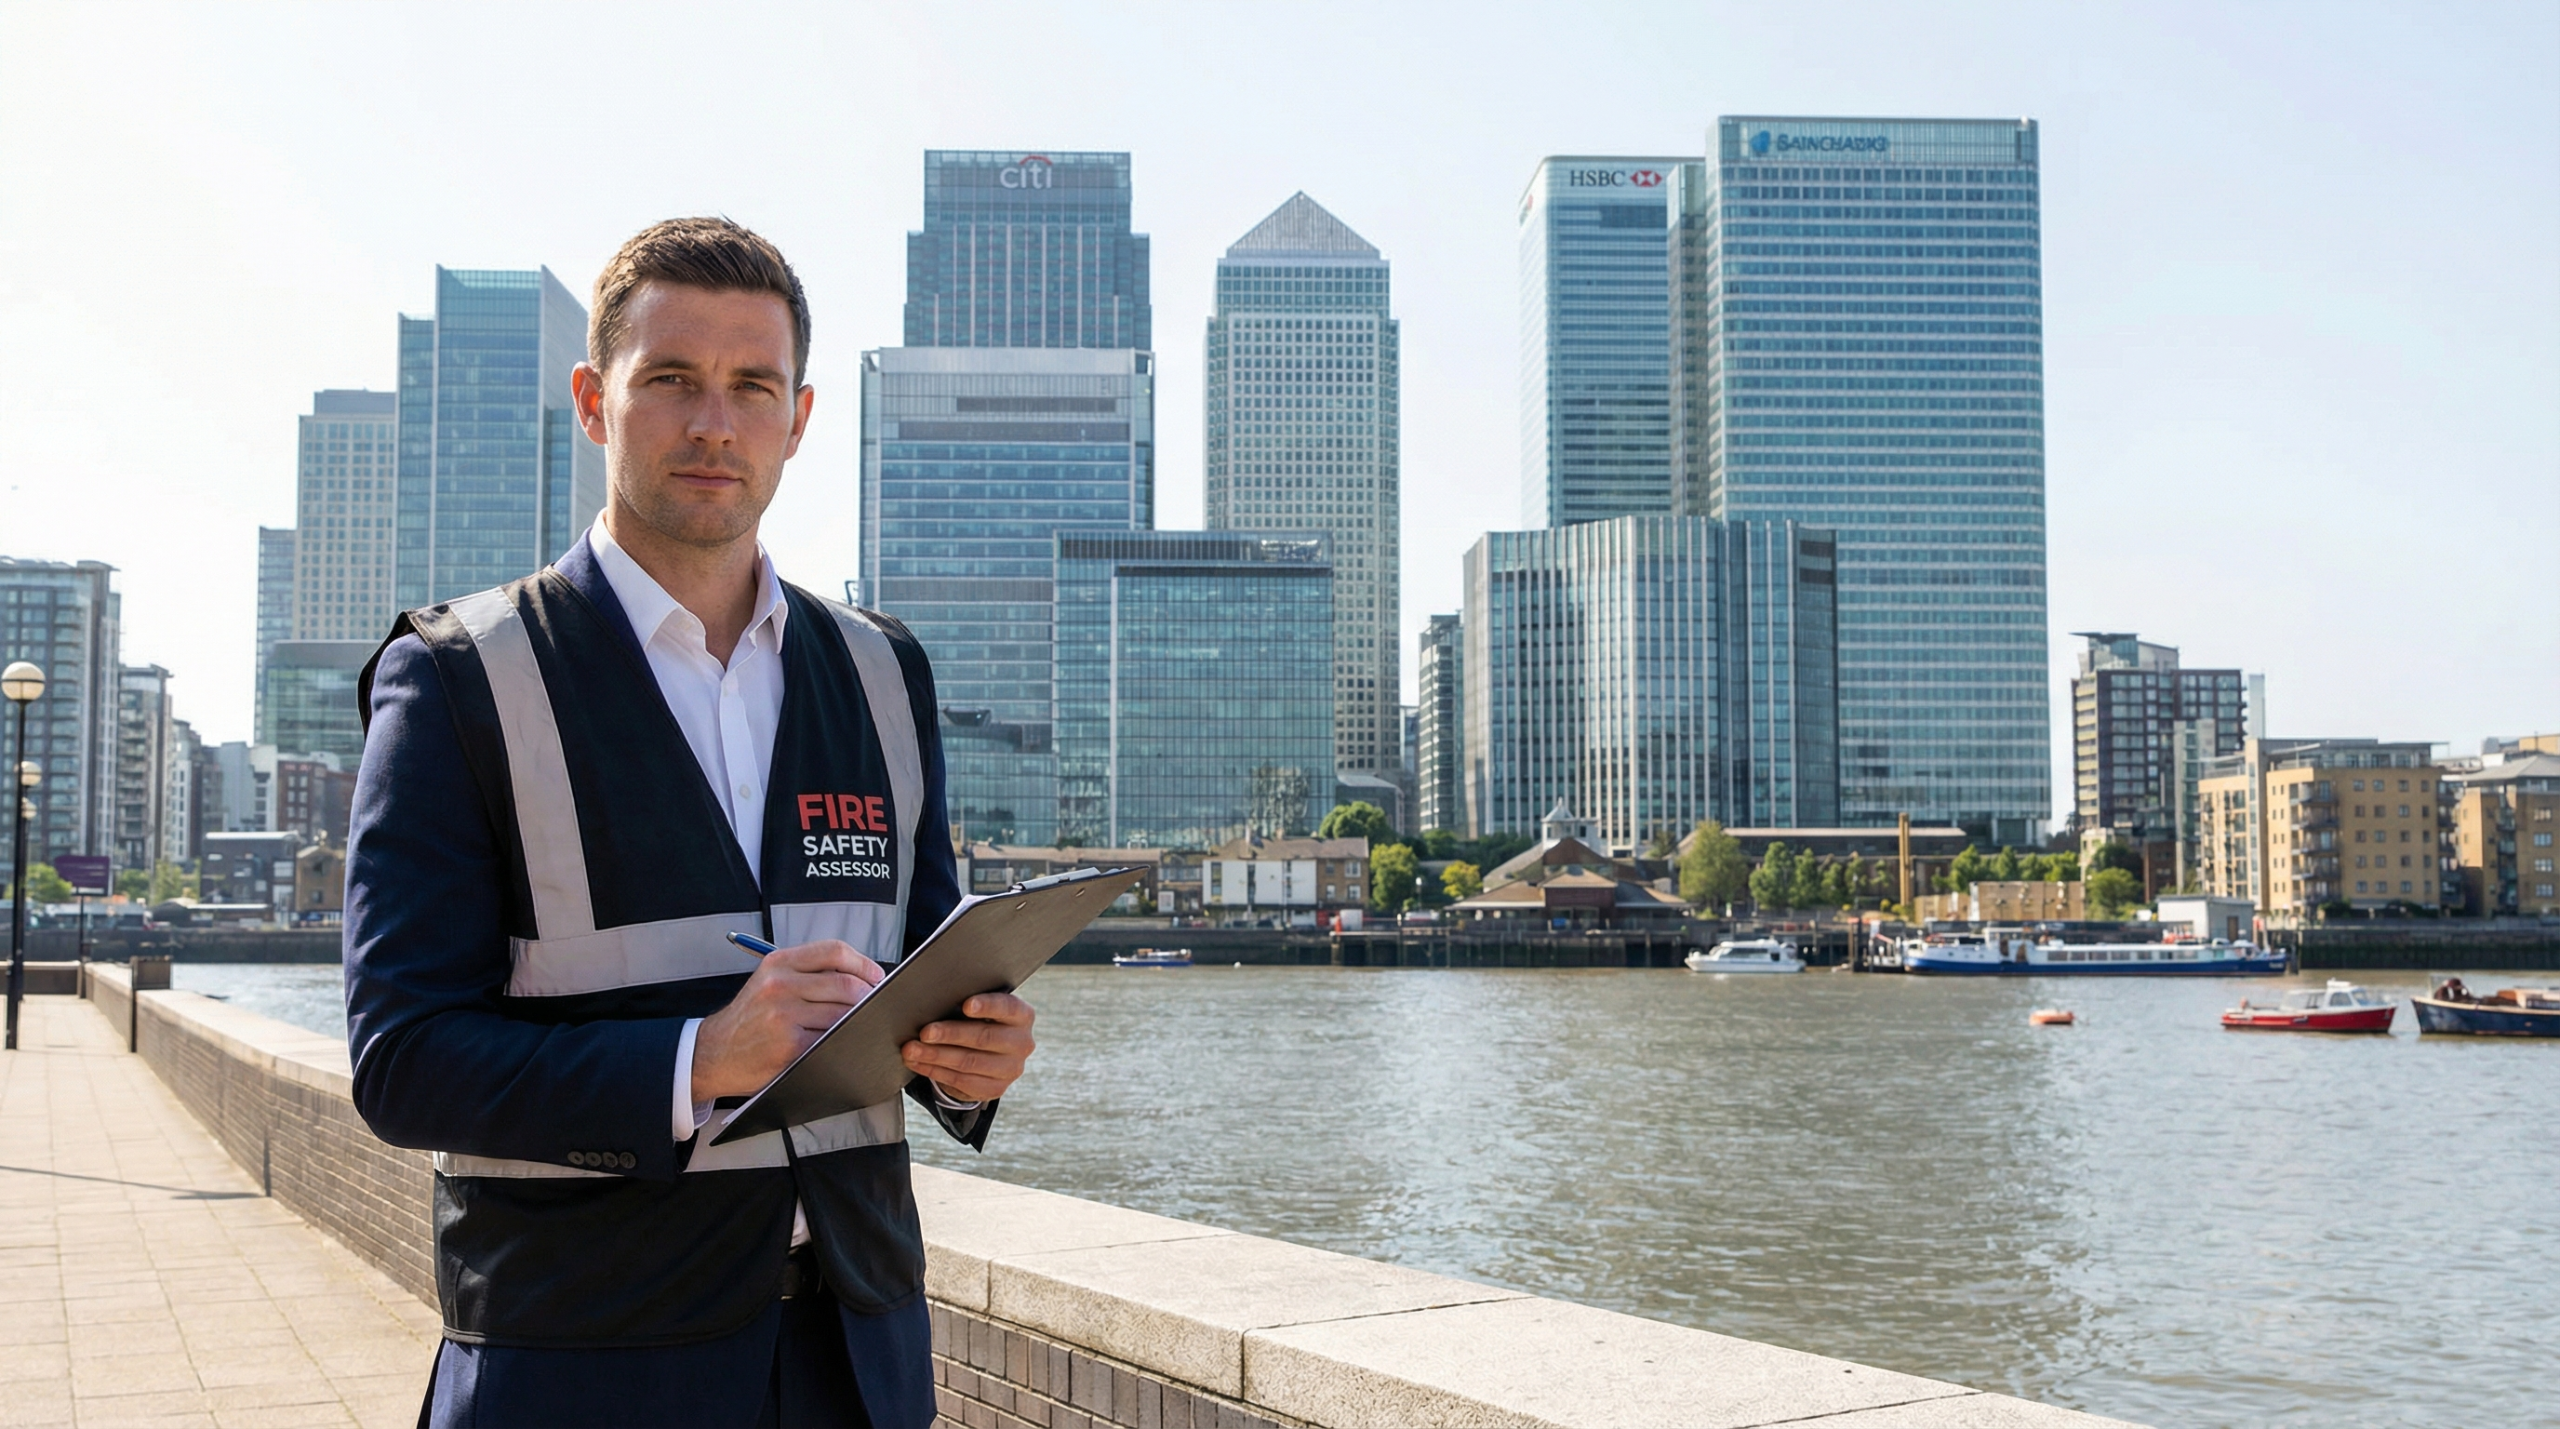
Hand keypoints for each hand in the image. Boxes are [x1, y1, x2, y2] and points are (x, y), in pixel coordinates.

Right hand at [691, 940, 884, 1101]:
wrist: (714, 1052)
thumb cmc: (750, 1018)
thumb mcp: (769, 982)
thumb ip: (808, 974)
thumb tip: (861, 977)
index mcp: (779, 963)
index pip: (834, 950)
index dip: (863, 963)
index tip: (876, 977)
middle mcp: (780, 984)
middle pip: (845, 983)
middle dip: (868, 996)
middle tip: (876, 1005)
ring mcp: (784, 1015)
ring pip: (842, 1012)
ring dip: (859, 1020)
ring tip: (862, 1024)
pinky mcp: (789, 1044)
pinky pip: (831, 1039)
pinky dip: (844, 1040)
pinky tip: (845, 1042)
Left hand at [902, 993, 1034, 1104]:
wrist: (990, 1052)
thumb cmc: (980, 1020)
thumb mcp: (982, 1008)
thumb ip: (967, 1003)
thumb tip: (932, 1003)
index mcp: (1022, 1016)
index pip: (1008, 1008)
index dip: (987, 1006)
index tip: (966, 1006)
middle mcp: (1022, 1043)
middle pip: (984, 1038)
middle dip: (950, 1035)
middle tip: (925, 1033)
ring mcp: (1011, 1069)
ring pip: (969, 1063)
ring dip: (935, 1056)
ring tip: (912, 1050)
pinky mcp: (995, 1089)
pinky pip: (961, 1081)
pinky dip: (935, 1072)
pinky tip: (918, 1064)